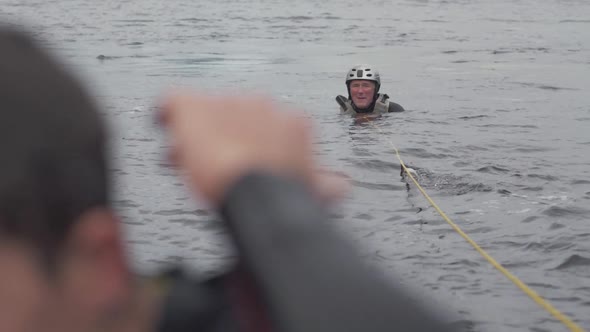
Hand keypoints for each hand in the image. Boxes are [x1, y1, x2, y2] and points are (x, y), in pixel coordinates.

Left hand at [159, 93, 346, 205]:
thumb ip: (326, 185)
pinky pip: (173, 103)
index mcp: (290, 122)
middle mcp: (261, 104)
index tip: (238, 164)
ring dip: (196, 134)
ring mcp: (225, 103)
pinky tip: (163, 126)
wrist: (254, 188)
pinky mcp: (190, 106)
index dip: (249, 146)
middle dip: (222, 138)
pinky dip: (166, 115)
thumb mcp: (313, 190)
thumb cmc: (285, 196)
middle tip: (206, 163)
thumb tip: (342, 187)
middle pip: (234, 118)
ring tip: (182, 156)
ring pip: (205, 114)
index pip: (266, 126)